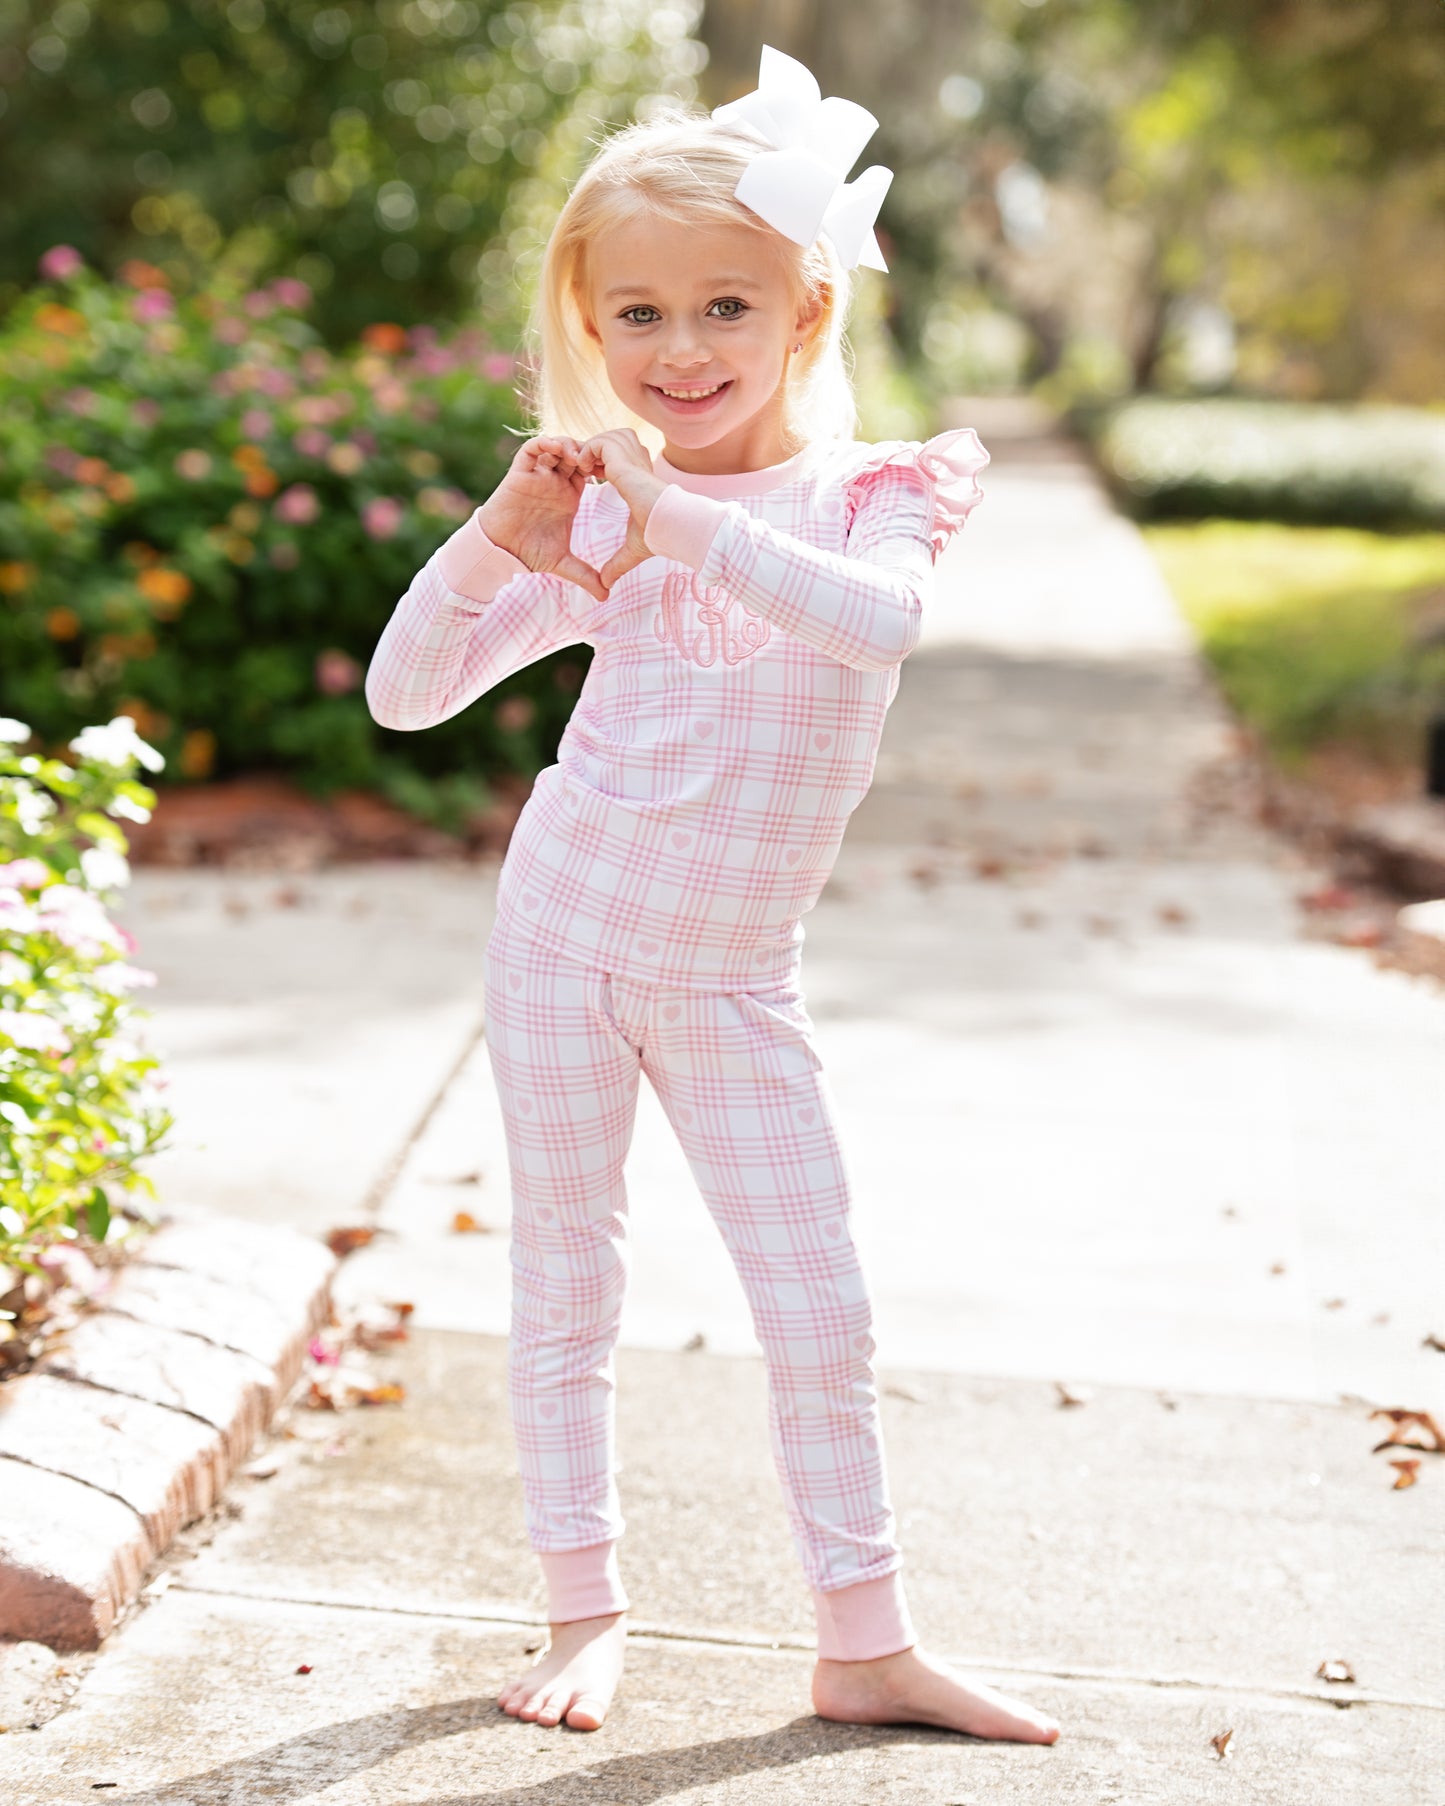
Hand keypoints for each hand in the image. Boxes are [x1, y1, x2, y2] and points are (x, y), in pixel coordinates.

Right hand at [476, 435, 609, 601]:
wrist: (500, 551)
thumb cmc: (528, 552)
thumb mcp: (563, 563)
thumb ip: (585, 575)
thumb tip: (606, 596)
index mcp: (569, 496)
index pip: (590, 471)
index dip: (602, 467)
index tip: (615, 473)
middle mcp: (554, 482)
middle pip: (576, 454)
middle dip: (588, 451)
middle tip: (600, 459)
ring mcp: (538, 475)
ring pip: (556, 447)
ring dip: (569, 445)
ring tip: (579, 456)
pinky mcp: (520, 472)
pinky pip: (532, 448)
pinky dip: (545, 443)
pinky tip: (556, 449)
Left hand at [580, 428, 668, 590]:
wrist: (671, 525)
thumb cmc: (659, 535)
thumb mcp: (632, 550)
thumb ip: (617, 563)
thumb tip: (606, 586)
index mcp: (639, 477)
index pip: (616, 458)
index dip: (598, 465)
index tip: (586, 481)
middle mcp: (638, 462)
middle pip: (611, 441)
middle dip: (591, 453)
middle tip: (577, 472)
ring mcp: (632, 456)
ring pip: (605, 437)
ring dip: (588, 449)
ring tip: (578, 468)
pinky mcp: (624, 456)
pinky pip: (597, 442)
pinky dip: (586, 450)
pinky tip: (582, 469)